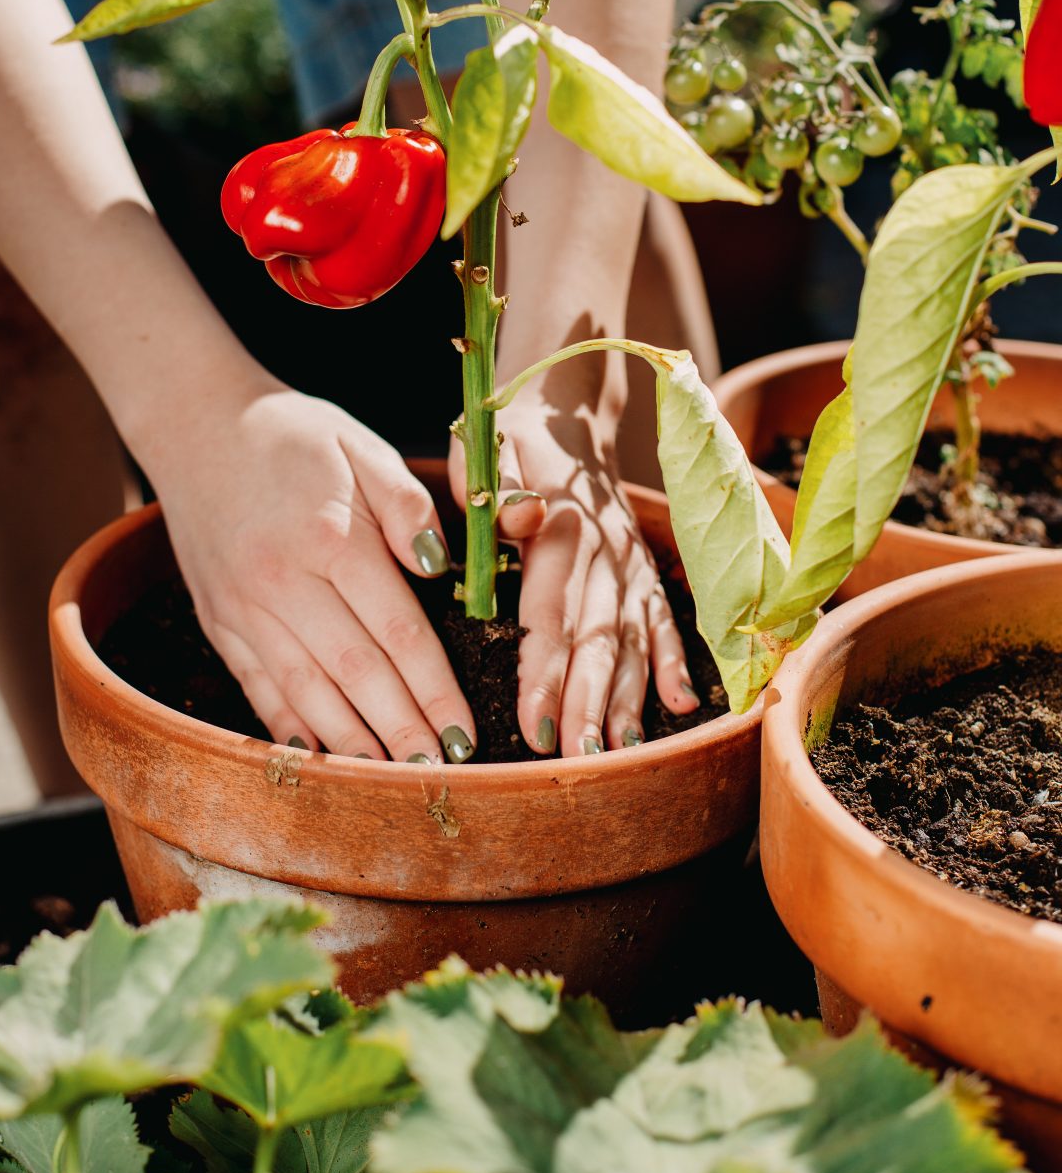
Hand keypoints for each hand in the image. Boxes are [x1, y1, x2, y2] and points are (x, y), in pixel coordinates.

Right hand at [150, 383, 476, 764]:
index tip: (465, 730)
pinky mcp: (216, 620)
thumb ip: (406, 504)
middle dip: (402, 729)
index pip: (396, 629)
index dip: (434, 687)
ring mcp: (242, 607)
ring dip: (351, 743)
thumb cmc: (293, 435)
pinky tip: (320, 760)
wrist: (196, 424)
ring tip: (391, 779)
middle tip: (440, 774)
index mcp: (329, 536)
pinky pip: (257, 686)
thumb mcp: (361, 446)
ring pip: (304, 691)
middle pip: (355, 673)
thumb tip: (436, 567)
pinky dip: (289, 727)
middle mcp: (281, 580)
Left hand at [451, 393, 696, 756]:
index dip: (544, 670)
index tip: (534, 724)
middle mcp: (606, 550)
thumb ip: (500, 488)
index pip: (552, 611)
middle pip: (598, 638)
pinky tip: (681, 704)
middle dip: (588, 702)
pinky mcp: (645, 572)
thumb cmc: (512, 441)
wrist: (566, 413)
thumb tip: (521, 516)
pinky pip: (665, 621)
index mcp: (562, 526)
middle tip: (578, 759)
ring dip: (629, 698)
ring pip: (632, 640)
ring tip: (620, 751)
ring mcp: (632, 565)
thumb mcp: (491, 451)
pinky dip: (676, 662)